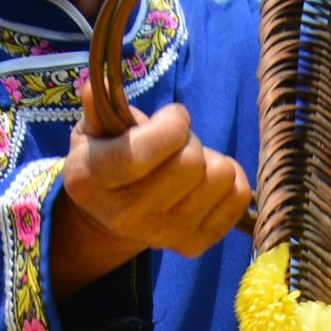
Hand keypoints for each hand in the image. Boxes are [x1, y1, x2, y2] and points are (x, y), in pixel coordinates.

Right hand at [54, 102, 251, 295]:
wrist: (113, 215)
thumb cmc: (107, 157)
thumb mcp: (92, 130)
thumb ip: (98, 108)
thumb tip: (96, 85)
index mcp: (92, 180)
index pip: (141, 153)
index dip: (171, 124)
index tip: (173, 117)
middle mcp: (125, 216)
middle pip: (190, 163)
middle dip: (190, 140)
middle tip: (178, 142)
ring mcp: (162, 235)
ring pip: (220, 177)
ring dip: (211, 159)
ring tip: (188, 163)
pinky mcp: (194, 245)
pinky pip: (238, 197)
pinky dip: (230, 179)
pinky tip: (206, 181)